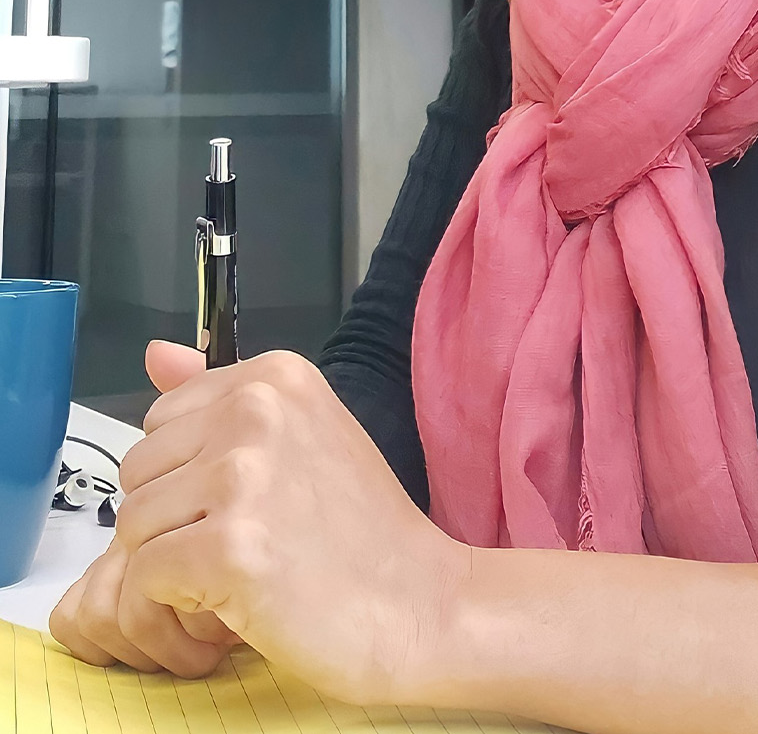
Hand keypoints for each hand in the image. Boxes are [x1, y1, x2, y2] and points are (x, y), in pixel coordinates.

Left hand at [110, 349, 469, 706]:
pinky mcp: (227, 548)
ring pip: (131, 525)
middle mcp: (256, 410)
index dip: (186, 476)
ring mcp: (242, 476)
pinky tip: (228, 610)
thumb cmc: (363, 531)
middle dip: (171, 522)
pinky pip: (142, 578)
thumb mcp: (303, 435)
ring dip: (168, 569)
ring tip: (233, 581)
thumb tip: (153, 351)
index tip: (240, 506)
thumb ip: (220, 396)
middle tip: (237, 550)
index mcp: (274, 377)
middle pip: (139, 470)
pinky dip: (170, 609)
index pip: (160, 418)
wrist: (421, 605)